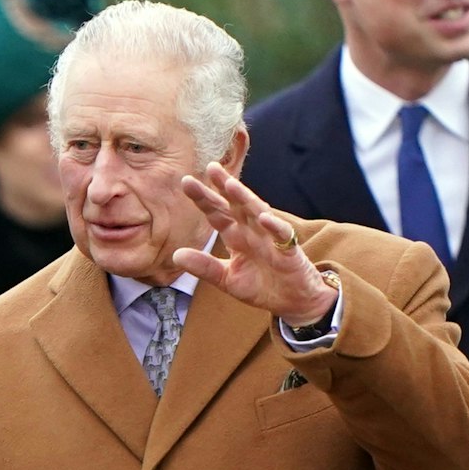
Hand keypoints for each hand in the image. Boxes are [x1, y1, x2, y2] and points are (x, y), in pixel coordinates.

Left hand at [174, 163, 337, 326]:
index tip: (186, 182)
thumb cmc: (261, 287)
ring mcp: (271, 239)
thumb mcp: (227, 280)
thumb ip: (204, 267)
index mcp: (236, 237)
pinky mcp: (289, 251)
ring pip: (258, 213)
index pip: (217, 213)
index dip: (203, 199)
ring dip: (245, 199)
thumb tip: (175, 255)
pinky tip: (264, 217)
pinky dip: (274, 227)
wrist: (292, 302)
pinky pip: (282, 235)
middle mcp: (252, 232)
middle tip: (211, 167)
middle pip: (236, 205)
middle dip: (223, 186)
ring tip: (231, 184)